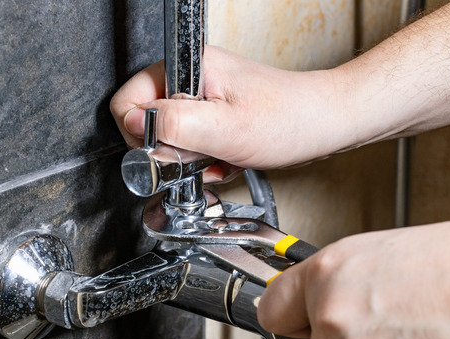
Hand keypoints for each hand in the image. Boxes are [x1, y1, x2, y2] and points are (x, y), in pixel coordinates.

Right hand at [109, 46, 346, 175]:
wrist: (323, 125)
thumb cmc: (288, 119)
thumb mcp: (225, 128)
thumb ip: (173, 125)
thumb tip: (134, 125)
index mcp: (187, 67)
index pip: (127, 102)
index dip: (142, 135)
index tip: (170, 150)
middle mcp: (191, 78)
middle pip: (146, 123)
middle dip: (172, 151)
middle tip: (203, 155)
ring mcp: (202, 97)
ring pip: (170, 139)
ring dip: (193, 159)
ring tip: (221, 157)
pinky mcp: (214, 115)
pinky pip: (192, 146)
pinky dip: (208, 160)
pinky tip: (228, 159)